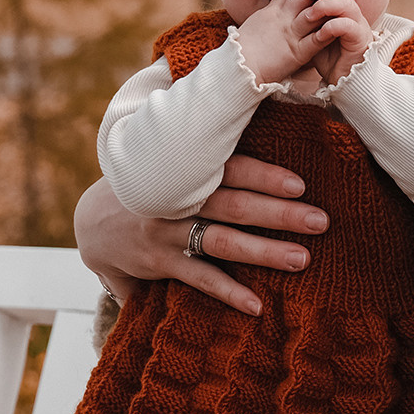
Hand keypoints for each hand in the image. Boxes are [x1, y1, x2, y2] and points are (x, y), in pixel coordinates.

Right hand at [71, 159, 326, 315]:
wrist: (93, 222)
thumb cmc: (150, 183)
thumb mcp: (170, 157)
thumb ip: (209, 146)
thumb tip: (256, 107)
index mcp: (186, 168)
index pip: (229, 167)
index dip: (264, 175)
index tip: (300, 184)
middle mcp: (177, 198)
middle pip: (234, 205)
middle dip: (280, 214)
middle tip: (321, 221)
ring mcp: (167, 232)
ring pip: (221, 242)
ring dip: (263, 252)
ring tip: (302, 260)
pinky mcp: (159, 264)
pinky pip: (198, 279)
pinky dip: (228, 292)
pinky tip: (257, 306)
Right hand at [232, 0, 370, 90]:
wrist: (239, 66)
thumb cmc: (243, 48)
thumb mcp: (256, 22)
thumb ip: (270, 10)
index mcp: (273, 12)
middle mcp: (283, 19)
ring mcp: (291, 34)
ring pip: (312, 13)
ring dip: (328, 2)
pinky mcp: (296, 52)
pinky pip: (315, 40)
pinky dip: (327, 31)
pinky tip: (340, 25)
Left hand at [296, 0, 371, 86]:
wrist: (343, 81)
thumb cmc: (328, 59)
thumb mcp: (313, 35)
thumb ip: (306, 20)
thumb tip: (285, 5)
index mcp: (342, 12)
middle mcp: (353, 16)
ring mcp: (359, 27)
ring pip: (347, 5)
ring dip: (327, 5)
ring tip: (310, 13)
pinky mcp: (360, 40)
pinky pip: (348, 26)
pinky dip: (334, 25)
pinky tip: (321, 30)